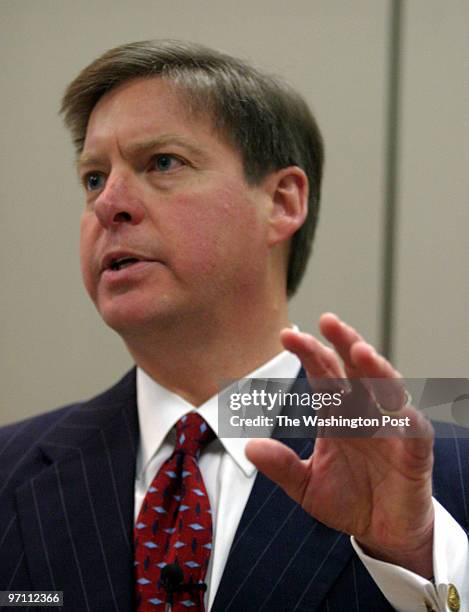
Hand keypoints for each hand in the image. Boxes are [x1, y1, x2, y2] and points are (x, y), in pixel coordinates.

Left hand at [246, 313, 434, 576]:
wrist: (382, 532)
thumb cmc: (348, 500)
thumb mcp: (306, 486)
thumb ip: (282, 466)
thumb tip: (249, 446)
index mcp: (336, 414)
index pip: (322, 375)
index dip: (308, 353)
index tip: (286, 335)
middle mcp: (363, 412)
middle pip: (355, 369)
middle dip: (343, 343)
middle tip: (328, 321)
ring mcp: (390, 427)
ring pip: (386, 387)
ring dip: (374, 369)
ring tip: (359, 351)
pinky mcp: (414, 450)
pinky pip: (413, 427)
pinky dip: (405, 415)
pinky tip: (395, 404)